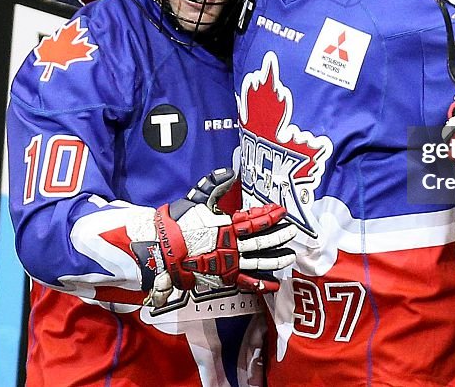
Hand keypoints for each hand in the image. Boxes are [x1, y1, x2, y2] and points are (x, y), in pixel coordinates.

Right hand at [132, 169, 295, 305]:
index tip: (282, 211)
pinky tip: (273, 283)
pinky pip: (246, 281)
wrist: (162, 249)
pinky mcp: (223, 276)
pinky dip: (261, 282)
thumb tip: (229, 173)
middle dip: (279, 236)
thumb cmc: (178, 223)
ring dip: (276, 258)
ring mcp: (229, 262)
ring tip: (289, 256)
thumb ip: (214, 185)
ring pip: (258, 260)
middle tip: (292, 232)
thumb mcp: (197, 199)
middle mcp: (232, 245)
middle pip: (262, 241)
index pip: (255, 220)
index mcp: (227, 226)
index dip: (270, 215)